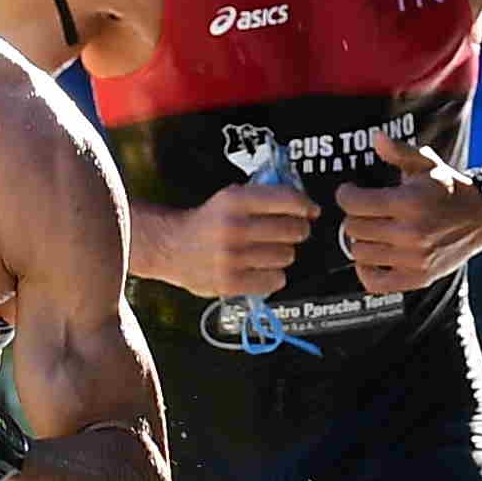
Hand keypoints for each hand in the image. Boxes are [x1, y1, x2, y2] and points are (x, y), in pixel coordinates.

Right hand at [141, 168, 322, 299]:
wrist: (170, 247)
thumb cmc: (206, 221)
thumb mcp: (229, 197)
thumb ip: (261, 197)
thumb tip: (302, 202)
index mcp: (234, 200)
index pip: (287, 199)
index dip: (306, 205)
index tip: (311, 210)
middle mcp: (234, 227)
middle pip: (293, 230)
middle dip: (298, 231)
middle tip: (292, 232)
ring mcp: (232, 257)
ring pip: (287, 256)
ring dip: (283, 254)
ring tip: (269, 251)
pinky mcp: (230, 283)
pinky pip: (275, 280)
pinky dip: (274, 276)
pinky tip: (262, 269)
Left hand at [334, 131, 481, 293]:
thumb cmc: (449, 188)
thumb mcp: (426, 164)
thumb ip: (398, 152)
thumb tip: (376, 138)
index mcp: (410, 202)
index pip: (354, 203)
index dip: (346, 194)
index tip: (350, 192)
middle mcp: (411, 233)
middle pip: (353, 228)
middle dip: (354, 216)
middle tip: (364, 211)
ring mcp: (414, 259)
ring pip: (360, 253)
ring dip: (360, 241)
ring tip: (372, 231)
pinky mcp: (418, 278)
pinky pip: (374, 282)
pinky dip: (367, 270)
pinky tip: (374, 256)